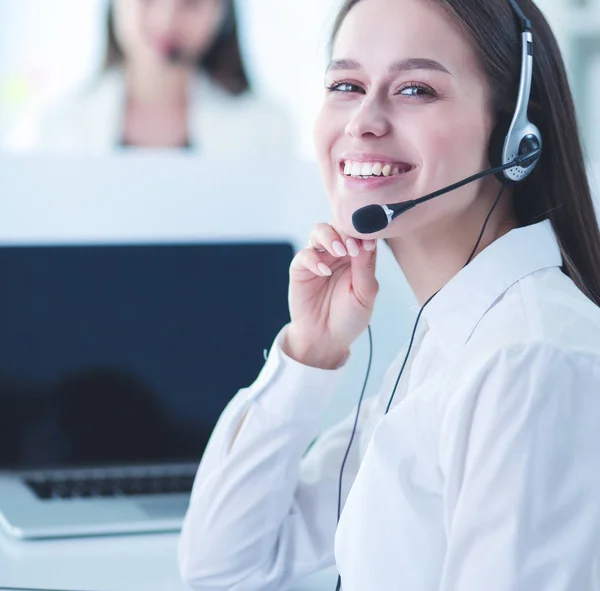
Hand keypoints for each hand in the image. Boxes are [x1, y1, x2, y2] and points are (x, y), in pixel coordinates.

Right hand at [284, 223, 378, 368]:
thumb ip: (365, 267)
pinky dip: (314, 259)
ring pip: (320, 231)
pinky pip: (305, 254)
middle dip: (347, 231)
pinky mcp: (301, 269)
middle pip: (340, 225)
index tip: (368, 243)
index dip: (364, 233)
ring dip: (330, 236)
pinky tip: (324, 271)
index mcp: (357, 256)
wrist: (326, 339)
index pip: (361, 232)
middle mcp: (338, 253)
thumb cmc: (348, 317)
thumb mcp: (365, 294)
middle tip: (353, 247)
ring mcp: (319, 258)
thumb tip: (366, 240)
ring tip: (339, 251)